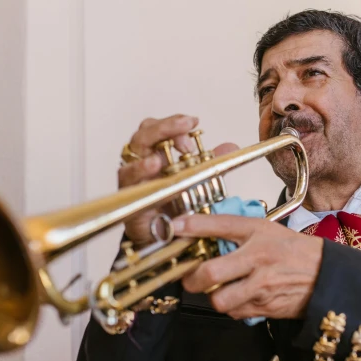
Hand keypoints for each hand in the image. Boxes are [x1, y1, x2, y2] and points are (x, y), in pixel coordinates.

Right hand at [119, 114, 237, 246]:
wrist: (167, 237)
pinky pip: (129, 186)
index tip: (193, 123)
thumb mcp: (200, 180)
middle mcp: (142, 166)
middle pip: (142, 137)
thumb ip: (213, 163)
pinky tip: (153, 166)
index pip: (156, 129)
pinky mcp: (132, 202)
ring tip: (161, 153)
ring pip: (130, 160)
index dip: (173, 123)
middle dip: (163, 128)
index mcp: (155, 156)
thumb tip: (231, 146)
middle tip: (185, 126)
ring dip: (146, 153)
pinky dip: (139, 172)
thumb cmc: (177, 206)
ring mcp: (135, 184)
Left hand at [173, 214, 323, 319]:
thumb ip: (236, 232)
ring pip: (220, 299)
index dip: (192, 226)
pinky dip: (232, 307)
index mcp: (257, 232)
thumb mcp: (268, 230)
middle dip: (192, 279)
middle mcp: (257, 257)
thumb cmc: (295, 251)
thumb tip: (200, 233)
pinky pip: (235, 312)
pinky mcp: (265, 306)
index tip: (174, 227)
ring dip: (213, 297)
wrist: (327, 275)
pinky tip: (240, 297)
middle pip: (210, 273)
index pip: (219, 224)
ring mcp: (261, 285)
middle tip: (191, 278)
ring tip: (218, 290)